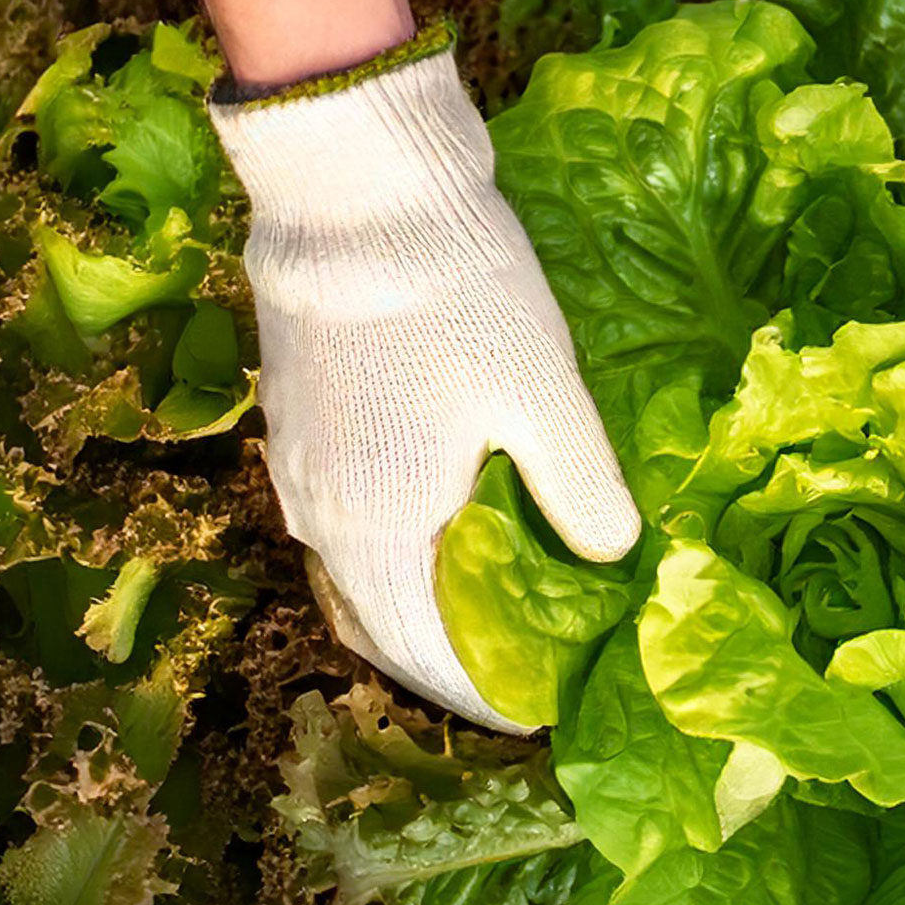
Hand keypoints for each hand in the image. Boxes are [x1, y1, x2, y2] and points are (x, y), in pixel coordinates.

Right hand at [211, 39, 639, 729]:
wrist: (357, 191)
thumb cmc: (461, 297)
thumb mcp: (546, 400)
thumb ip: (583, 494)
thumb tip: (613, 559)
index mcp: (382, 530)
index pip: (427, 655)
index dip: (482, 696)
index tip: (535, 714)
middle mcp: (322, 517)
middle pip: (382, 625)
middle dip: (447, 660)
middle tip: (514, 674)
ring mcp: (295, 469)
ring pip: (356, 575)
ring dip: (413, 607)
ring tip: (480, 613)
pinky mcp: (291, 422)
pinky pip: (340, 525)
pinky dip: (388, 554)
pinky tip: (435, 531)